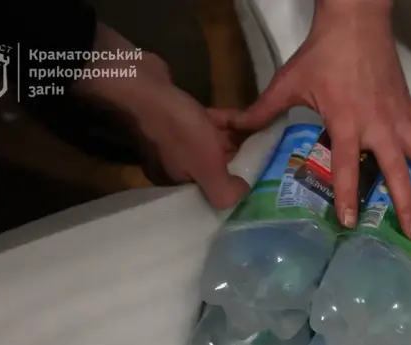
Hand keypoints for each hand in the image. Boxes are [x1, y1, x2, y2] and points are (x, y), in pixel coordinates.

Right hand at [75, 23, 248, 209]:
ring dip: (236, 139)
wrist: (143, 85)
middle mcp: (174, 164)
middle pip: (213, 167)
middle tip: (267, 155)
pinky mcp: (180, 114)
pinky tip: (248, 116)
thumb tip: (242, 194)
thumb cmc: (177, 130)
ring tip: (264, 135)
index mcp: (176, 182)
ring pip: (213, 144)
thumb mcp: (205, 167)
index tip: (256, 176)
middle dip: (238, 160)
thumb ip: (224, 190)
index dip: (231, 184)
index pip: (208, 190)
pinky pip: (208, 124)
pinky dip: (227, 122)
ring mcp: (176, 139)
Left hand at [233, 0, 410, 239]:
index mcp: (347, 122)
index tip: (350, 223)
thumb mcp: (288, 83)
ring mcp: (401, 116)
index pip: (347, 166)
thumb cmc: (322, 55)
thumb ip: (263, 110)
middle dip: (406, 204)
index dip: (347, 196)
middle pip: (397, 170)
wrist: (356, 23)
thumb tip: (234, 127)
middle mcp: (379, 124)